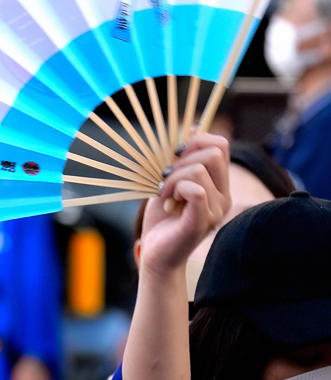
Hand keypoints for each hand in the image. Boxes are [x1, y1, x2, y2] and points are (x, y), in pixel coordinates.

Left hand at [139, 133, 230, 278]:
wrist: (155, 254)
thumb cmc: (162, 219)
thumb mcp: (170, 180)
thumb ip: (183, 157)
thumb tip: (194, 126)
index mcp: (219, 184)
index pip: (221, 145)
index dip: (196, 140)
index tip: (174, 155)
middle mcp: (224, 196)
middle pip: (215, 152)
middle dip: (183, 158)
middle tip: (166, 178)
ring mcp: (217, 210)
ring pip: (200, 169)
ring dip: (173, 177)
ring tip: (164, 193)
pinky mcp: (203, 221)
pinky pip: (196, 190)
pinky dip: (176, 189)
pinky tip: (168, 201)